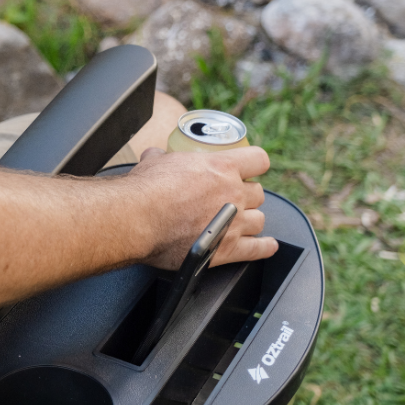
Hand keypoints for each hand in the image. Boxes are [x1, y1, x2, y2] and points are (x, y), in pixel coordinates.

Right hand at [128, 146, 277, 269]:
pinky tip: (267, 246)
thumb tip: (155, 155)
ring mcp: (233, 223)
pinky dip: (264, 248)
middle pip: (258, 193)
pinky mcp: (226, 249)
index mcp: (221, 167)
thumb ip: (162, 157)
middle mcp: (233, 193)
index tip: (249, 171)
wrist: (137, 218)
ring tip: (239, 223)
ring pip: (259, 220)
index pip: (258, 159)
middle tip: (233, 200)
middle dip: (247, 196)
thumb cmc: (145, 190)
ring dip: (251, 221)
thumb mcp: (155, 161)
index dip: (254, 165)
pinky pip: (257, 249)